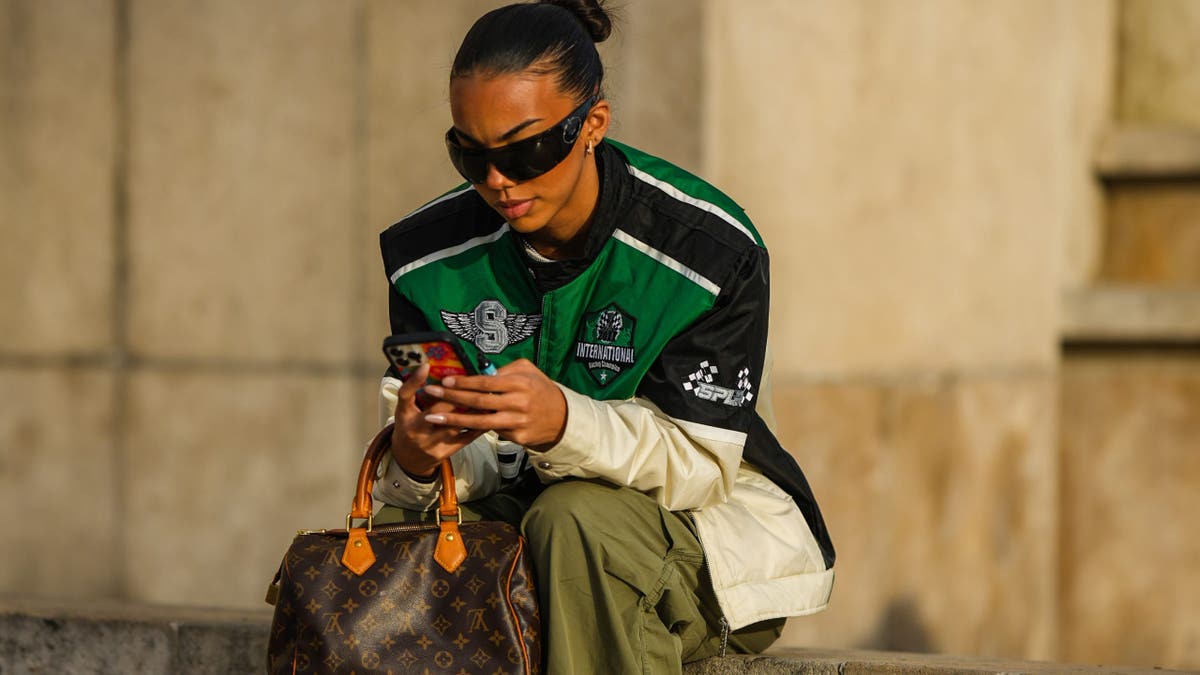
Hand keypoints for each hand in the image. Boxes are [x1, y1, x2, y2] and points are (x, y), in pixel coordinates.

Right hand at [390, 363, 485, 477]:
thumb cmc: (408, 427)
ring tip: (486, 397)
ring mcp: (431, 443)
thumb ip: (412, 389)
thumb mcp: (405, 409)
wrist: (408, 458)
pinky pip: (465, 437)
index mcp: (405, 416)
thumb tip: (425, 366)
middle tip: (472, 382)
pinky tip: (488, 415)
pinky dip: (478, 425)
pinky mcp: (445, 452)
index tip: (427, 365)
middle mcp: (417, 430)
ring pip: (455, 424)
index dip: (415, 380)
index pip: (406, 395)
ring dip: (471, 411)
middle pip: (438, 410)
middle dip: (455, 396)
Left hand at [420, 359, 566, 449]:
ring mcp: (517, 422)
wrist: (561, 418)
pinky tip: (453, 427)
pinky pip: (490, 432)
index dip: (464, 382)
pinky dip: (471, 429)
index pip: (486, 382)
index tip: (445, 380)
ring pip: (479, 422)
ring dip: (453, 420)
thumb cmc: (540, 389)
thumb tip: (482, 372)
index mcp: (520, 383)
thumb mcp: (528, 371)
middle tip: (431, 393)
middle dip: (452, 397)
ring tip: (432, 417)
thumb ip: (505, 369)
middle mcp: (518, 403)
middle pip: (479, 401)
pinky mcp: (516, 437)